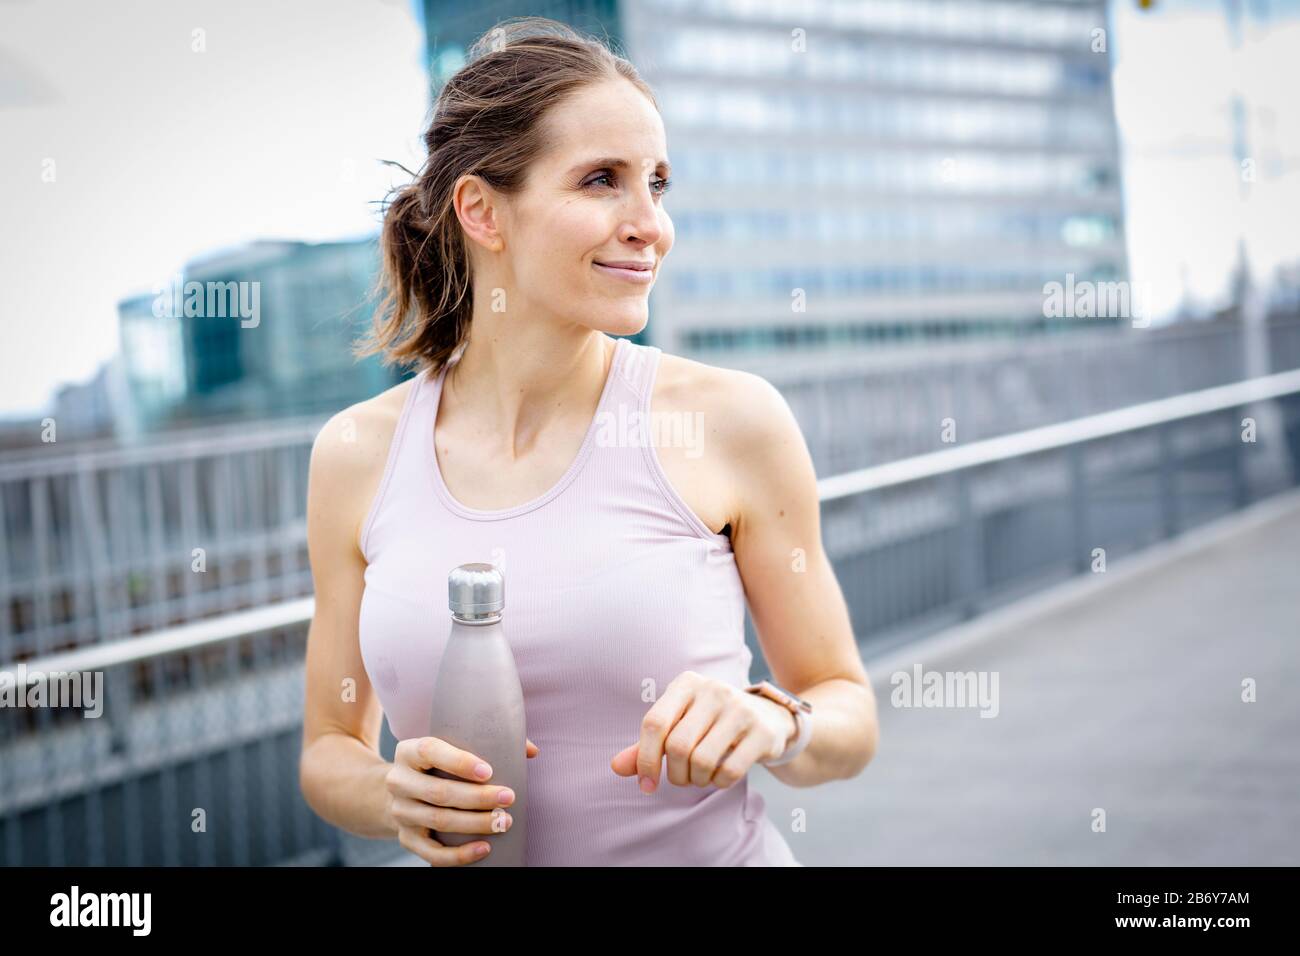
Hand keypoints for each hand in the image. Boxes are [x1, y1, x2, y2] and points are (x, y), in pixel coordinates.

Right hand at [385, 736, 537, 865]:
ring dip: (475, 824)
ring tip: (504, 821)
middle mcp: (398, 781)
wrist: (399, 791)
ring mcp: (400, 812)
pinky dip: (459, 855)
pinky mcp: (406, 838)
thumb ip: (491, 741)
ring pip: (439, 821)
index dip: (459, 762)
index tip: (489, 771)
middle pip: (438, 792)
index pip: (430, 751)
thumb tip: (532, 752)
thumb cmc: (438, 764)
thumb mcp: (451, 745)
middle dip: (477, 798)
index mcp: (409, 751)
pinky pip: (431, 852)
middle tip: (508, 797)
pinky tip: (484, 848)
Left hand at [609, 671, 793, 793]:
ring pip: (701, 760)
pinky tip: (720, 776)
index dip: (645, 759)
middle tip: (682, 778)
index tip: (647, 784)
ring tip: (701, 776)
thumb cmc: (711, 723)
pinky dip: (719, 783)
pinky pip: (729, 771)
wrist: (768, 716)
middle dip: (675, 773)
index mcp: (686, 683)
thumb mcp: (679, 725)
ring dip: (696, 780)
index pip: (654, 723)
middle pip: (677, 746)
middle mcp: (713, 690)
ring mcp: (740, 709)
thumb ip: (646, 746)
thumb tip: (616, 767)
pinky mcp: (761, 732)